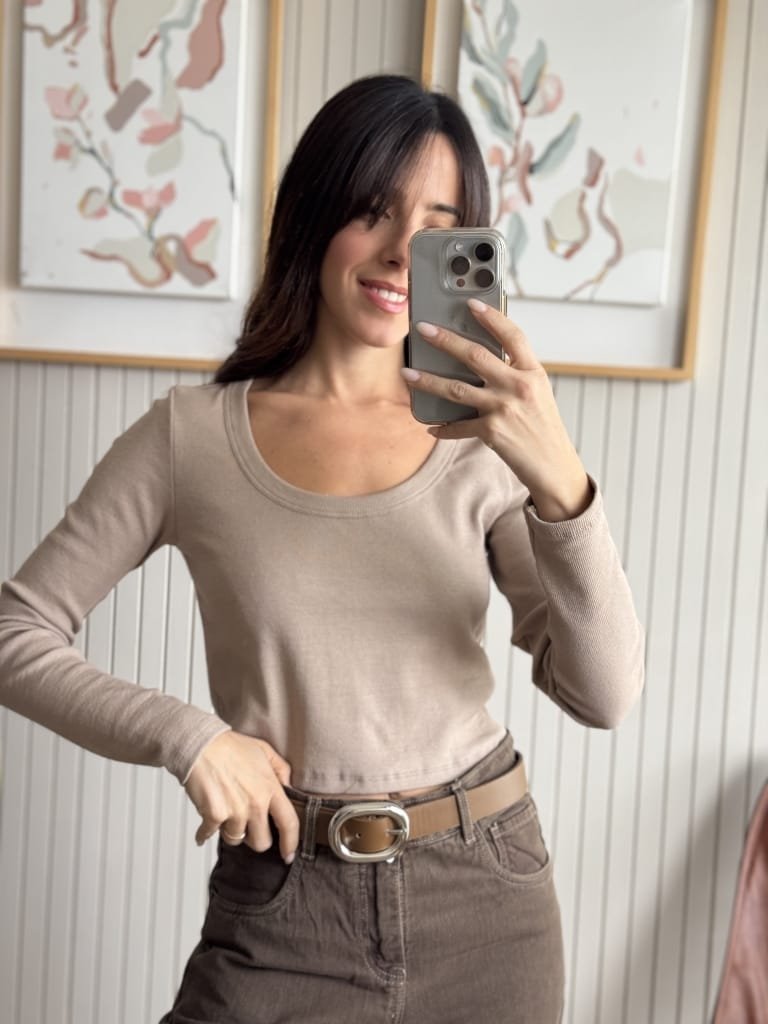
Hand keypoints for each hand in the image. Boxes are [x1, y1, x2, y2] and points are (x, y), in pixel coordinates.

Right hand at [184, 732, 299, 862]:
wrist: (200, 745)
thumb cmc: (229, 746)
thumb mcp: (264, 750)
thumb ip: (281, 769)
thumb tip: (288, 786)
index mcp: (270, 788)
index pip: (289, 823)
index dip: (291, 843)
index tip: (288, 854)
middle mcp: (255, 803)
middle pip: (261, 842)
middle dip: (255, 839)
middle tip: (248, 828)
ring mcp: (235, 811)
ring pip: (236, 839)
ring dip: (230, 831)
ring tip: (225, 814)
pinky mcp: (214, 816)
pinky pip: (210, 835)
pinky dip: (204, 832)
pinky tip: (205, 825)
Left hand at [401, 299, 591, 520]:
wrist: (555, 467)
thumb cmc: (544, 429)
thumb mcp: (538, 395)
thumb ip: (515, 376)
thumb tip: (479, 361)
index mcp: (533, 373)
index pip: (512, 335)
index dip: (491, 317)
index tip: (471, 303)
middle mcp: (519, 386)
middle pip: (475, 355)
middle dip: (445, 339)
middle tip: (423, 328)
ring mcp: (504, 408)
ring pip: (456, 388)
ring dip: (427, 380)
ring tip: (407, 374)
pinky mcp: (492, 432)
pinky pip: (458, 426)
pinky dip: (443, 428)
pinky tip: (431, 426)